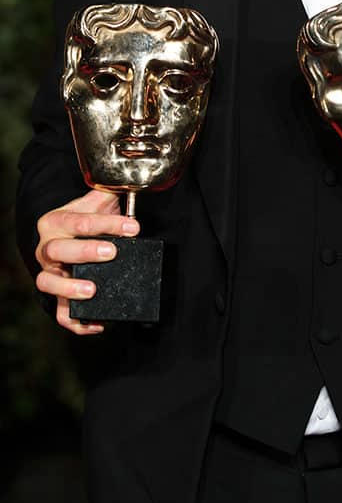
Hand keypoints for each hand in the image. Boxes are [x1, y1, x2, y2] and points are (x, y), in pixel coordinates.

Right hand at [35, 189, 138, 333]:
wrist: (66, 237)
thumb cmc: (86, 219)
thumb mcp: (95, 201)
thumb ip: (109, 190)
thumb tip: (133, 178)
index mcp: (55, 221)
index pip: (79, 221)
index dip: (108, 224)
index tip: (133, 228)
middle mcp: (46, 247)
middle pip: (57, 250)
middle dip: (85, 251)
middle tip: (111, 252)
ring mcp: (49, 272)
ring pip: (48, 282)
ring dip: (69, 287)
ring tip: (93, 290)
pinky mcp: (56, 295)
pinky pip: (59, 313)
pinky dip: (75, 321)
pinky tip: (97, 325)